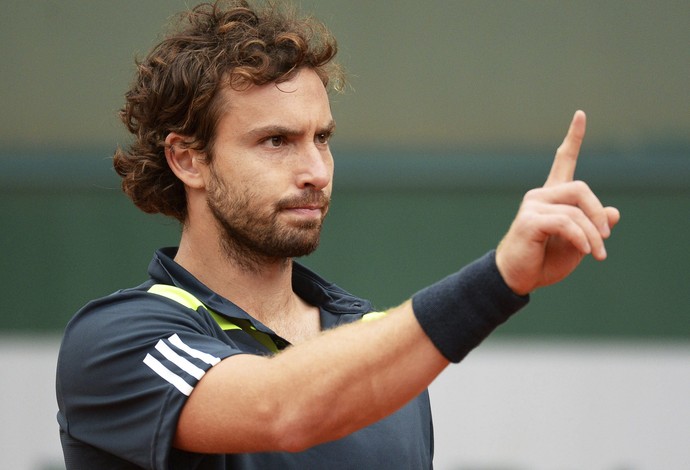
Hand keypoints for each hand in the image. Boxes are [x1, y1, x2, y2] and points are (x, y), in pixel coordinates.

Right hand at [495, 110, 620, 295]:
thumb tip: (613, 212)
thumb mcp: (578, 243)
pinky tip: (585, 251)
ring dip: (593, 236)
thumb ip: (593, 227)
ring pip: (576, 210)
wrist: (516, 279)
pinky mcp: (529, 221)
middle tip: (606, 238)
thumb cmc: (543, 261)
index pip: (562, 160)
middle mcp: (540, 196)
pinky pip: (566, 223)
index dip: (573, 138)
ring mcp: (532, 206)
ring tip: (597, 255)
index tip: (580, 114)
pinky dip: (581, 239)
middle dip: (598, 214)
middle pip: (581, 188)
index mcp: (551, 197)